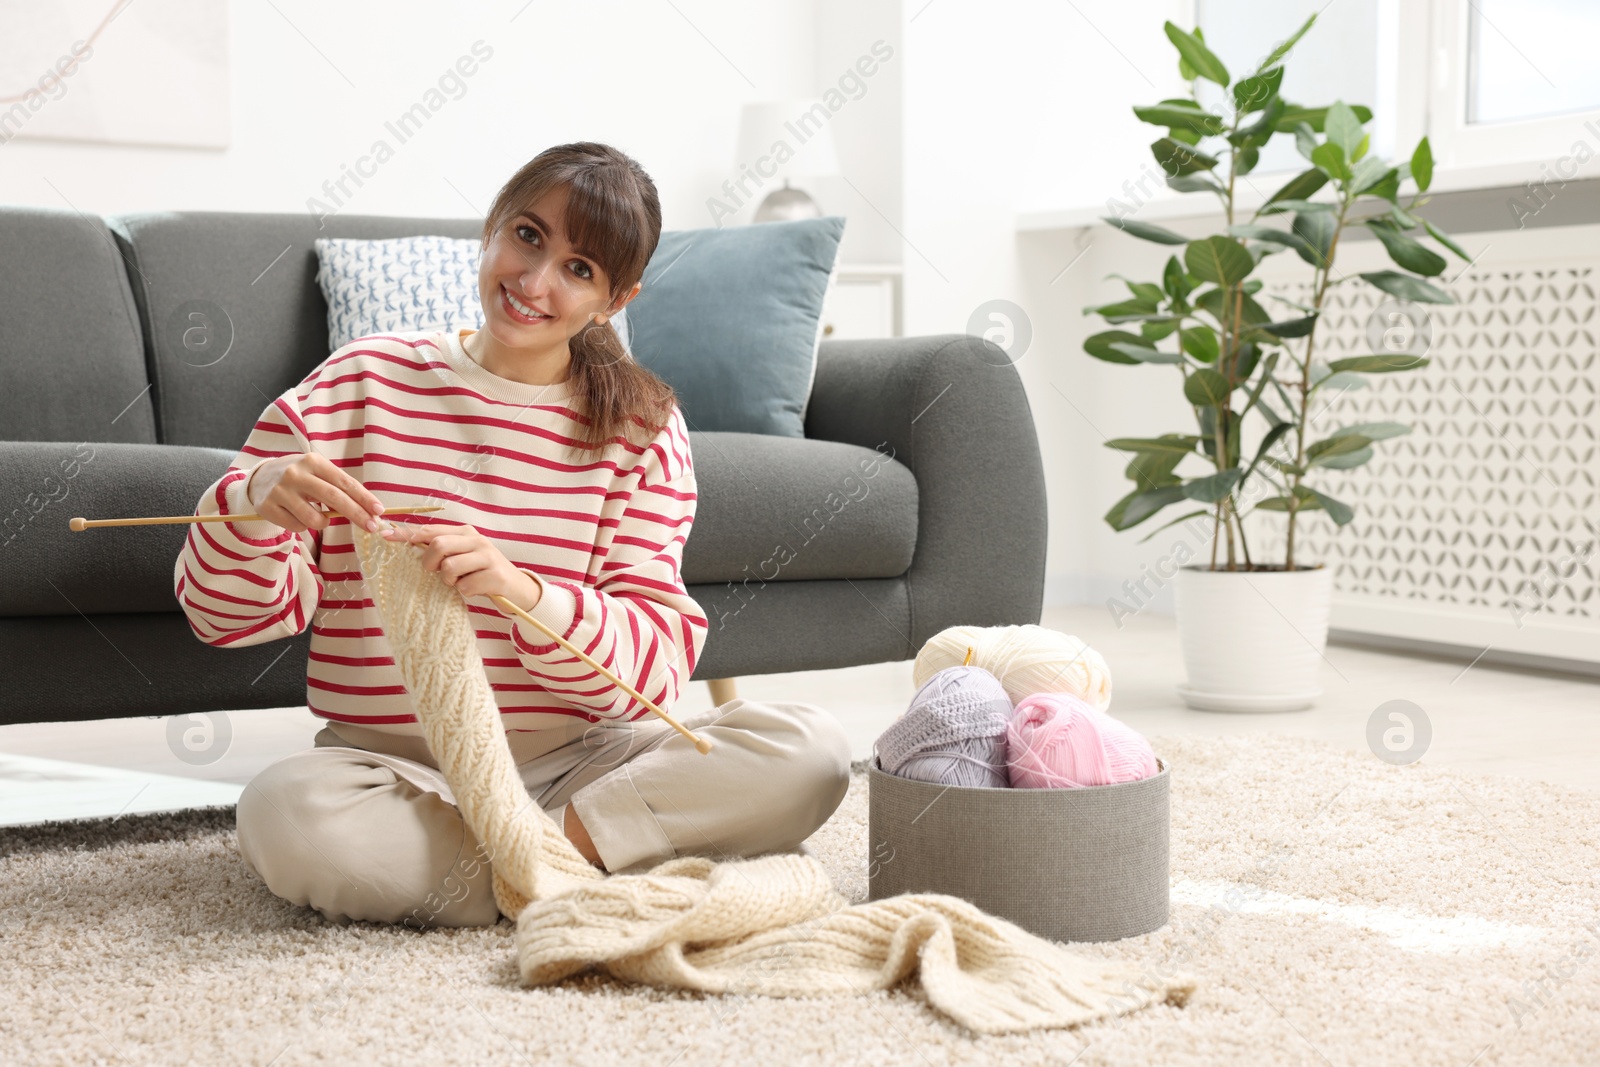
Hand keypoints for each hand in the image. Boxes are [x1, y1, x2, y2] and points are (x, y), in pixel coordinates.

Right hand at [246, 452, 384, 533]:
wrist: (260, 477)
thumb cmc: (300, 476)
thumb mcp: (318, 472)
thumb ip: (338, 487)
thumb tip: (368, 509)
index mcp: (313, 461)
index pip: (344, 481)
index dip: (364, 498)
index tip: (379, 510)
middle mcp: (295, 474)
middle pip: (334, 498)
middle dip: (356, 514)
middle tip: (371, 526)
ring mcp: (280, 491)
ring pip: (314, 518)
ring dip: (324, 522)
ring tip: (319, 516)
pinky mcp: (268, 507)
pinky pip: (297, 526)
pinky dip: (303, 526)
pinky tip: (297, 515)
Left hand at [380, 522, 542, 609]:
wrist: (517, 588)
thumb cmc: (482, 572)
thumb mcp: (464, 556)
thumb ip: (442, 549)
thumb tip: (407, 543)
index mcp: (466, 532)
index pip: (431, 530)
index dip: (407, 534)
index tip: (385, 536)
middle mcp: (477, 540)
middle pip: (438, 546)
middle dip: (430, 563)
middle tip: (435, 573)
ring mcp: (488, 557)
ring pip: (450, 567)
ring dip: (449, 581)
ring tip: (459, 582)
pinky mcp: (495, 576)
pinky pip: (465, 587)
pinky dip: (465, 592)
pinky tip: (474, 590)